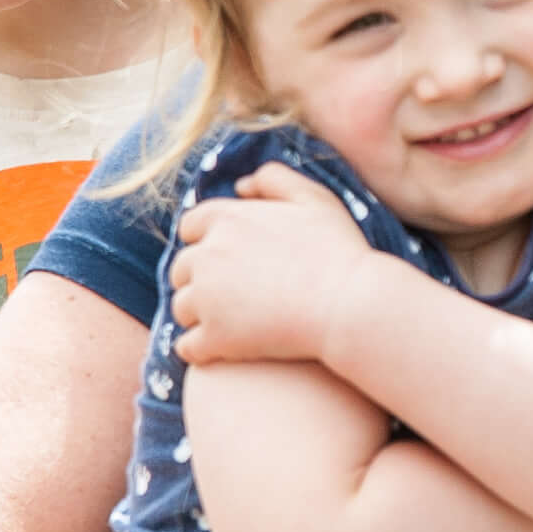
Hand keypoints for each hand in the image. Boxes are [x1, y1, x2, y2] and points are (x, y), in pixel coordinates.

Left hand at [170, 164, 376, 367]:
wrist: (351, 306)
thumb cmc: (339, 252)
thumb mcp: (314, 199)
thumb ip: (275, 179)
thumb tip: (241, 186)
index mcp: (226, 219)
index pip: (190, 227)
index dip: (206, 243)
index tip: (230, 260)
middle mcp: (207, 255)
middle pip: (181, 270)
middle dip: (200, 280)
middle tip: (231, 296)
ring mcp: (207, 298)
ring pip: (181, 308)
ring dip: (199, 316)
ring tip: (231, 324)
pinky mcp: (215, 337)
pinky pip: (187, 346)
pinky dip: (200, 349)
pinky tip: (222, 352)